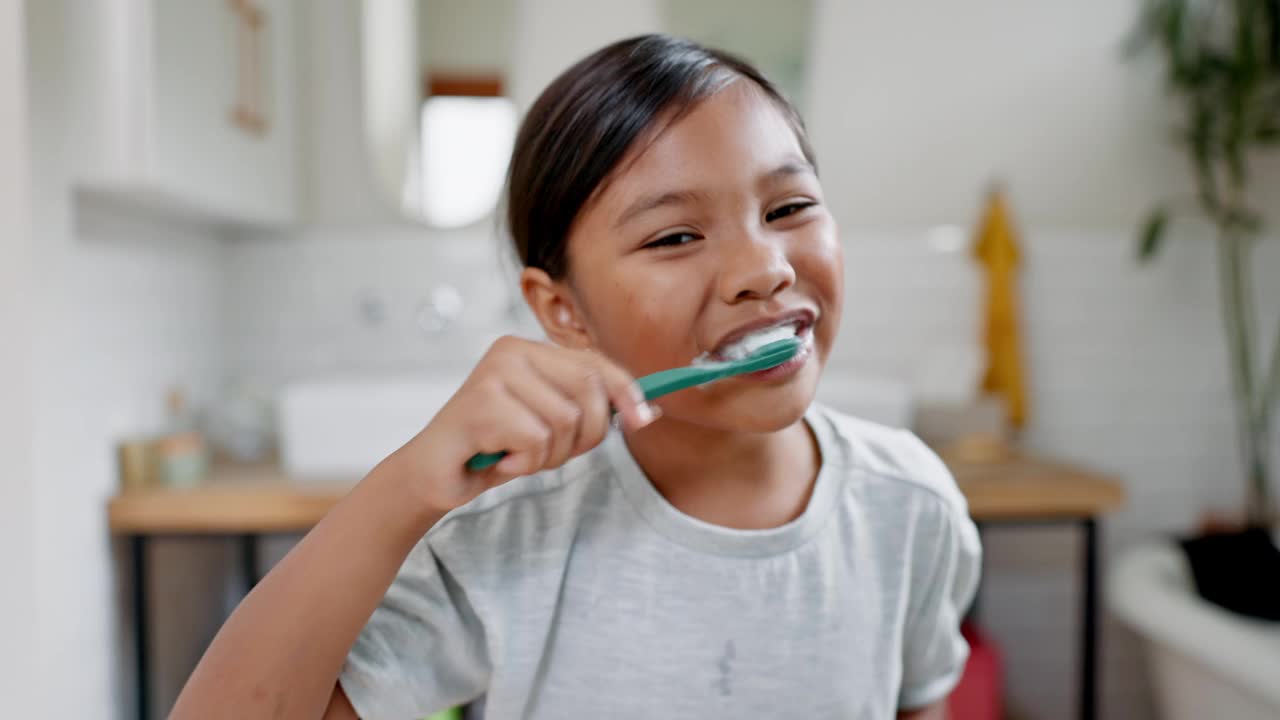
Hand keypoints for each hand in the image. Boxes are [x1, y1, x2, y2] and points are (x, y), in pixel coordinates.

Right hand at [393, 336, 656, 513]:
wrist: (436, 475)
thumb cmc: (495, 448)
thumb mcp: (550, 425)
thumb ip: (589, 412)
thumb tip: (647, 413)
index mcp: (530, 349)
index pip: (595, 363)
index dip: (626, 391)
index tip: (644, 419)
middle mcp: (512, 350)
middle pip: (589, 388)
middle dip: (585, 435)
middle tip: (549, 453)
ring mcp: (494, 373)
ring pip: (565, 419)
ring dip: (549, 454)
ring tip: (516, 454)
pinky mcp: (481, 402)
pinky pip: (536, 439)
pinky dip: (525, 463)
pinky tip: (499, 459)